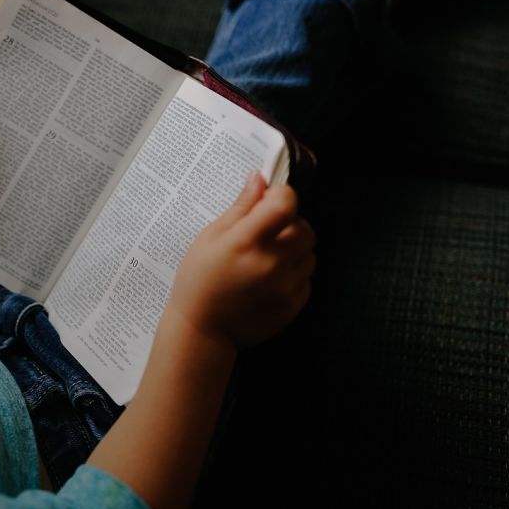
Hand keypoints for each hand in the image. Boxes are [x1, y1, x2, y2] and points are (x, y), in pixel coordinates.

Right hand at [165, 172, 314, 348]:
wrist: (203, 330)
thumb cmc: (200, 281)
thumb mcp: (210, 237)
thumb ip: (240, 208)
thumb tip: (259, 179)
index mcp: (246, 242)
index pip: (285, 203)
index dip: (280, 196)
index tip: (268, 201)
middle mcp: (271, 263)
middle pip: (304, 227)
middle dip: (289, 223)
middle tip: (266, 231)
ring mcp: (286, 286)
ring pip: (309, 252)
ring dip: (294, 249)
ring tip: (267, 257)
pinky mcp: (294, 304)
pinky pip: (307, 277)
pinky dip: (294, 273)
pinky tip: (270, 278)